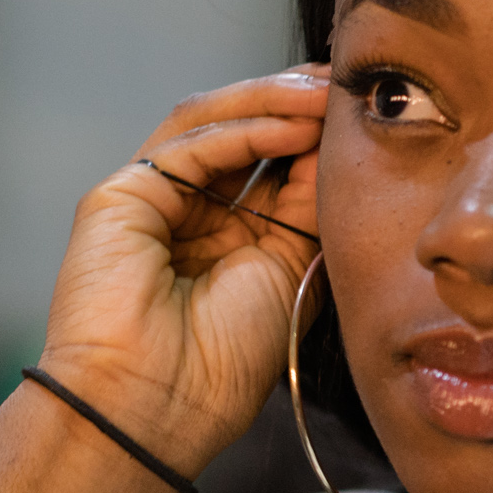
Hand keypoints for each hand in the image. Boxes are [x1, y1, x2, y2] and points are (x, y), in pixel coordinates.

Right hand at [33, 68, 329, 478]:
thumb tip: (343, 150)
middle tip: (352, 85)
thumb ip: (311, 211)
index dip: (319, 137)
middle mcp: (188, 214)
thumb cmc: (222, 366)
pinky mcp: (121, 195)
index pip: (275, 165)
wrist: (155, 407)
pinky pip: (190, 144)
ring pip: (214, 124)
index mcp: (229, 240)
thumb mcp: (293, 273)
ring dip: (275, 102)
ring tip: (329, 94)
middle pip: (245, 133)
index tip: (370, 117)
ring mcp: (150, 201)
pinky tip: (294, 122)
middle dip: (300, 105)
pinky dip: (245, 126)